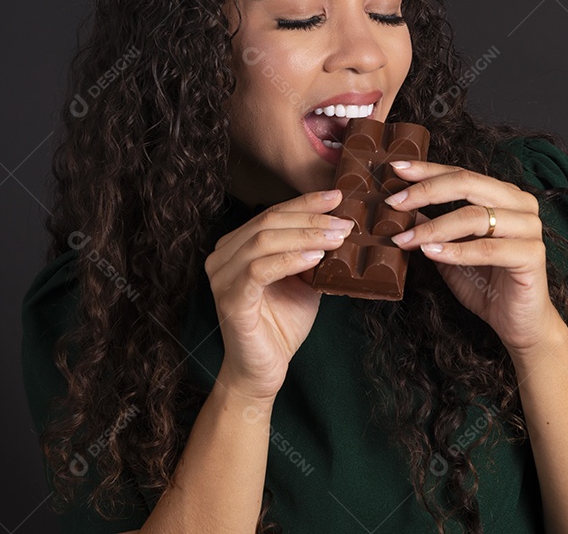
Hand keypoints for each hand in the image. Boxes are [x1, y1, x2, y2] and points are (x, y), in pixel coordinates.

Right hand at [204, 189, 354, 401]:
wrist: (263, 370)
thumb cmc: (281, 324)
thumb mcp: (303, 280)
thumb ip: (311, 253)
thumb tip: (340, 225)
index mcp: (237, 246)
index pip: (272, 214)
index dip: (306, 203)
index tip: (338, 196)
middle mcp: (223, 257)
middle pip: (268, 221)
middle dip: (311, 218)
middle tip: (345, 220)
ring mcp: (222, 278)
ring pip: (264, 240)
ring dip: (306, 236)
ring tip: (338, 237)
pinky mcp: (230, 300)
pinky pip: (259, 270)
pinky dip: (290, 260)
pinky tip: (316, 258)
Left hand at [383, 160, 561, 353]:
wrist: (517, 321)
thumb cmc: (486, 283)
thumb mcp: (450, 251)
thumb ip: (432, 227)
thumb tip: (401, 207)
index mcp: (503, 195)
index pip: (461, 174)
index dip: (427, 171)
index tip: (396, 169)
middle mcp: (520, 204)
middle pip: (468, 184)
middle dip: (426, 192)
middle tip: (394, 203)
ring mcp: (529, 228)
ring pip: (474, 216)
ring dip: (434, 227)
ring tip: (406, 238)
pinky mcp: (532, 254)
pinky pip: (488, 249)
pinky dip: (456, 251)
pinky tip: (431, 253)